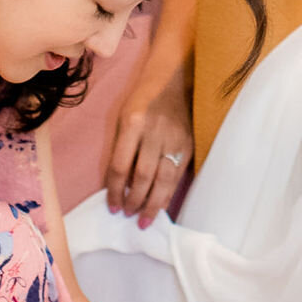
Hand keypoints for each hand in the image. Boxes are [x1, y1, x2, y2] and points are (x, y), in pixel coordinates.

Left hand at [104, 68, 193, 225]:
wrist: (174, 80)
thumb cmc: (142, 100)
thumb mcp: (123, 117)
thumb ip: (121, 148)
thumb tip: (121, 185)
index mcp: (133, 123)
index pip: (120, 166)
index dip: (114, 190)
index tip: (112, 206)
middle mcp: (155, 132)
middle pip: (143, 176)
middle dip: (134, 201)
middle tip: (127, 215)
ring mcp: (175, 139)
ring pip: (163, 180)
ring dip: (153, 205)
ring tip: (144, 221)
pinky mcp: (189, 144)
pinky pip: (177, 176)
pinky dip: (168, 193)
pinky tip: (161, 206)